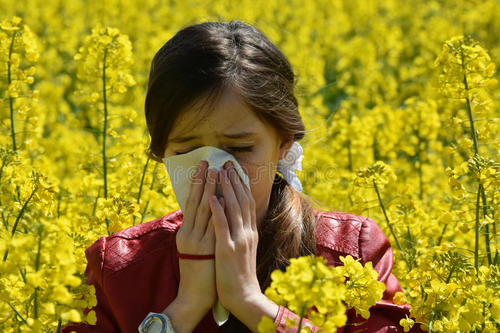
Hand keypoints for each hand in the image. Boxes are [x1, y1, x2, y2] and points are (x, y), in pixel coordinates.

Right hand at [173, 160, 223, 313]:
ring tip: (214, 172)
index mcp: (186, 231)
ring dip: (208, 190)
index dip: (197, 183)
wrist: (193, 295)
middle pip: (196, 202)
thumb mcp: (194, 247)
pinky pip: (211, 226)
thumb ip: (197, 229)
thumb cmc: (197, 270)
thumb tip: (202, 211)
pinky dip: (214, 211)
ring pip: (203, 210)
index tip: (203, 166)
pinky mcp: (206, 249)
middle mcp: (189, 233)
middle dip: (202, 180)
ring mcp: (197, 241)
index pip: (191, 202)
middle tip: (207, 162)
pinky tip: (217, 198)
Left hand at [208, 162, 261, 312]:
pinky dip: (218, 210)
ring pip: (233, 209)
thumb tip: (236, 217)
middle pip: (242, 200)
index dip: (240, 185)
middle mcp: (247, 232)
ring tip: (219, 172)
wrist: (244, 296)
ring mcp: (238, 240)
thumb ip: (241, 232)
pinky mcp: (227, 249)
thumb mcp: (244, 250)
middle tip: (227, 163)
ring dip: (226, 189)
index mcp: (250, 232)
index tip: (234, 170)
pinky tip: (212, 197)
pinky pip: (222, 226)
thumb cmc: (240, 274)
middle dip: (234, 180)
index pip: (247, 202)